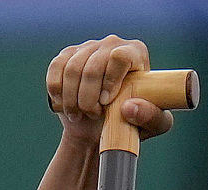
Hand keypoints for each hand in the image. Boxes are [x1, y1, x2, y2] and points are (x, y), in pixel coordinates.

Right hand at [46, 36, 176, 144]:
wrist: (100, 127)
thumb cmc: (130, 122)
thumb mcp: (151, 126)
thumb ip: (150, 117)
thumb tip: (128, 107)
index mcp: (136, 52)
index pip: (120, 57)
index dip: (110, 82)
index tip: (107, 103)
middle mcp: (112, 43)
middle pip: (93, 66)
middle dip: (88, 98)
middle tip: (92, 115)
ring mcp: (88, 47)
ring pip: (71, 70)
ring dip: (72, 100)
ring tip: (79, 114)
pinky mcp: (67, 56)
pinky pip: (55, 70)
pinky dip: (57, 92)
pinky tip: (64, 105)